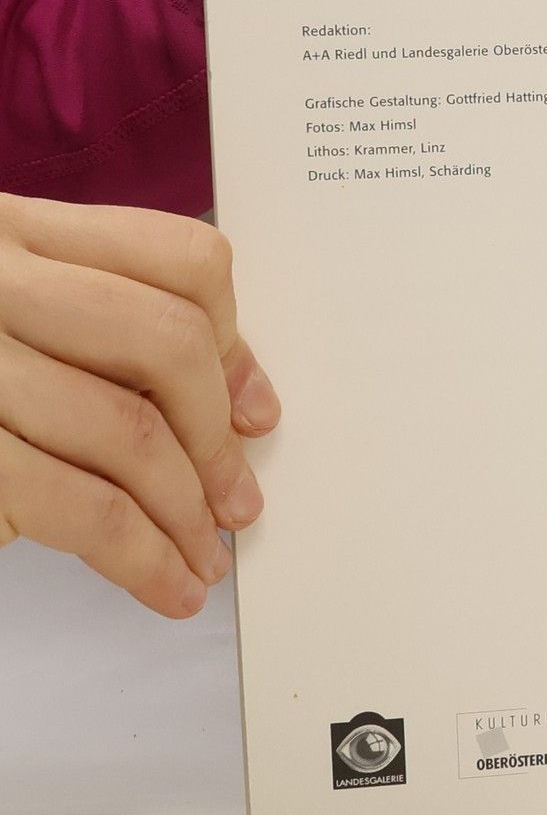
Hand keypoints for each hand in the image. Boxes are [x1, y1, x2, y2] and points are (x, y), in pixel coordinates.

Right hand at [0, 195, 279, 617]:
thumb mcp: (17, 327)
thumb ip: (113, 335)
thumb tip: (247, 407)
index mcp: (10, 231)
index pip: (177, 258)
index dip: (235, 343)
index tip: (253, 412)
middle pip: (166, 341)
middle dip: (216, 439)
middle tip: (235, 502)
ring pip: (128, 431)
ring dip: (185, 513)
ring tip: (202, 557)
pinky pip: (80, 507)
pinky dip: (141, 557)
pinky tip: (166, 584)